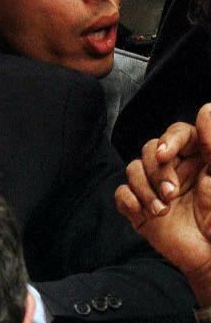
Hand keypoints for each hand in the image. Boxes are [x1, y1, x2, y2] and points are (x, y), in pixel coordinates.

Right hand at [115, 103, 210, 303]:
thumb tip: (207, 108)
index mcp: (196, 157)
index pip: (176, 134)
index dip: (169, 141)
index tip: (167, 156)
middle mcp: (173, 168)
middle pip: (149, 150)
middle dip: (157, 172)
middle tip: (172, 194)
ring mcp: (153, 187)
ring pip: (133, 170)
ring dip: (145, 190)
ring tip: (162, 210)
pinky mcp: (139, 207)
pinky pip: (121, 194)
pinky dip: (130, 202)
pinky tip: (146, 214)